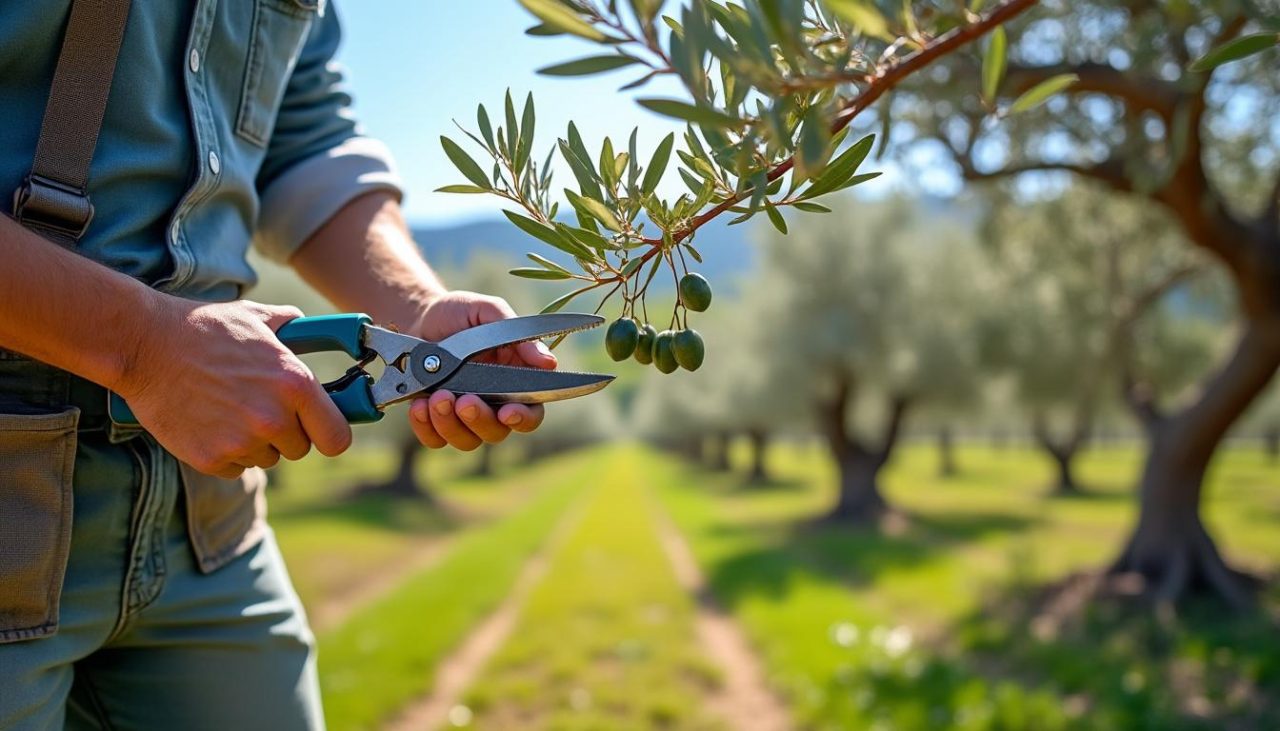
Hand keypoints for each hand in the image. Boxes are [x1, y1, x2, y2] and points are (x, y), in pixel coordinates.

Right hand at [118, 298, 352, 477]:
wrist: (145, 345)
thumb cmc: (204, 328)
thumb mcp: (258, 318)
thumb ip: (295, 328)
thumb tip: (316, 330)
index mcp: (295, 384)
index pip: (337, 437)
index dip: (330, 434)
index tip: (320, 430)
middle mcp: (273, 418)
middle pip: (299, 449)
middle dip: (286, 432)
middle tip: (260, 408)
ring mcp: (241, 441)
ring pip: (266, 458)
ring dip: (255, 442)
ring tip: (228, 408)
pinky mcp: (210, 458)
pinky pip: (235, 467)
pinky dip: (226, 453)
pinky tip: (209, 422)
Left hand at [406, 291, 553, 449]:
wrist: (417, 316)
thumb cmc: (460, 314)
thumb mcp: (489, 313)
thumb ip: (519, 336)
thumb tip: (550, 362)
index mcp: (514, 381)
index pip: (530, 413)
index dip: (523, 418)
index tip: (508, 412)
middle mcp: (492, 404)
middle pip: (497, 432)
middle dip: (480, 420)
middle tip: (463, 401)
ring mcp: (462, 415)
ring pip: (466, 440)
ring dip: (450, 424)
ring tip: (435, 397)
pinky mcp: (434, 420)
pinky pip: (434, 439)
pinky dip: (426, 427)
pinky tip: (419, 405)